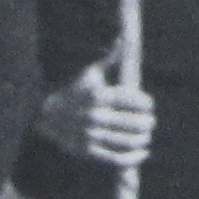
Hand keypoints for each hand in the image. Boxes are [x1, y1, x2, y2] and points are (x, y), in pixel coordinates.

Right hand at [39, 58, 153, 168]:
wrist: (48, 116)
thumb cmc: (75, 92)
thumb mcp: (89, 74)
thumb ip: (110, 60)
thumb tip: (123, 40)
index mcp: (98, 96)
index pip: (133, 100)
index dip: (145, 103)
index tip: (148, 105)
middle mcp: (95, 116)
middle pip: (134, 123)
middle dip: (147, 123)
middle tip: (150, 122)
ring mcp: (91, 135)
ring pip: (128, 141)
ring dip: (142, 139)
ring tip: (146, 136)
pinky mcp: (88, 152)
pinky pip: (116, 158)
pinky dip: (133, 157)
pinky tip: (143, 152)